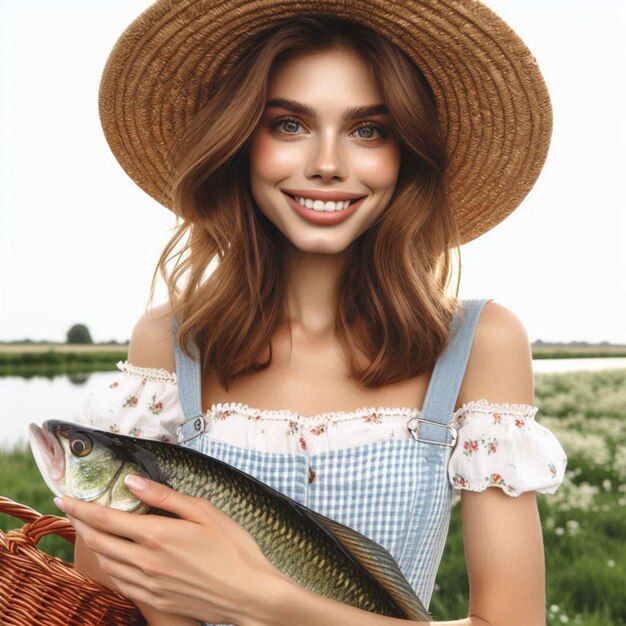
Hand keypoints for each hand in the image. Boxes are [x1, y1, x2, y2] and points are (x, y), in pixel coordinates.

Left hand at [55, 476, 286, 624]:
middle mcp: (145, 562)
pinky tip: (114, 557)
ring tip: (89, 528)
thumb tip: (133, 482)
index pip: (106, 519)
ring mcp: (149, 585)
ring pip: (106, 563)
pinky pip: (121, 582)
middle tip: (70, 509)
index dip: (80, 507)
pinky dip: (109, 565)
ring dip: (92, 544)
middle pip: (98, 542)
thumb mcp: (204, 511)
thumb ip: (164, 496)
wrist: (248, 593)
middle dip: (80, 523)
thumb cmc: (232, 547)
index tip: (62, 497)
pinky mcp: (156, 601)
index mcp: (157, 535)